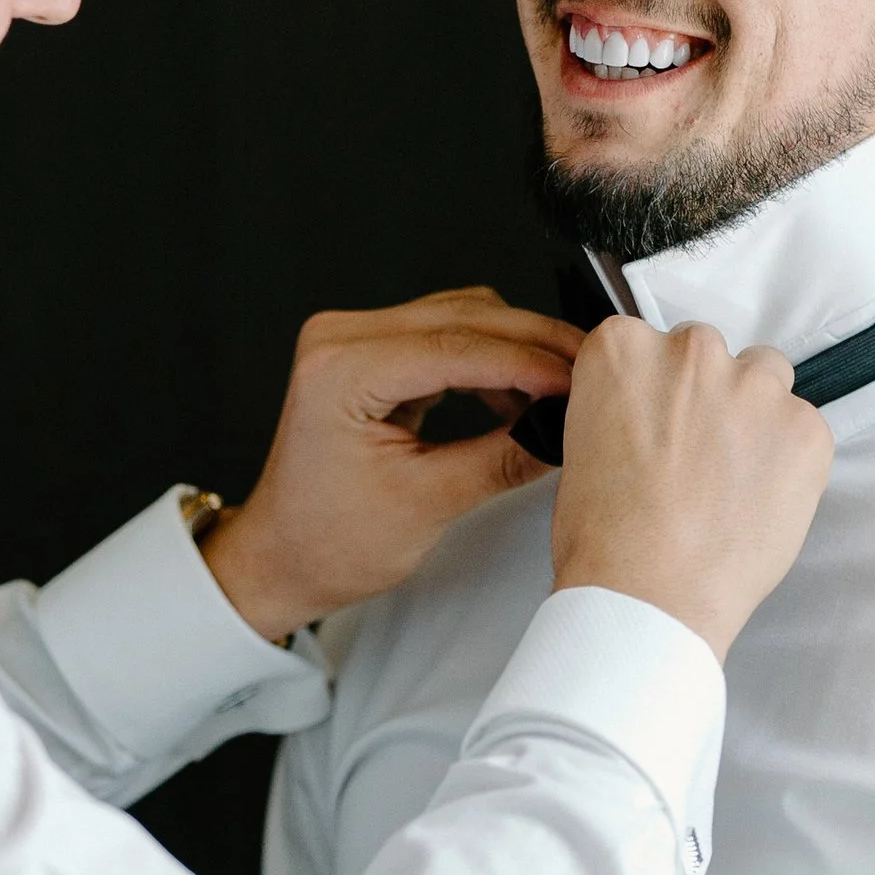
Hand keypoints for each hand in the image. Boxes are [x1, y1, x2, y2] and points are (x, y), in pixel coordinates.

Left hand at [200, 289, 582, 640]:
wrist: (283, 557)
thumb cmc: (328, 541)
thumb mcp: (428, 503)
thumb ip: (502, 459)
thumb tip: (563, 430)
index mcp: (341, 368)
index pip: (458, 346)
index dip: (531, 362)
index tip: (582, 381)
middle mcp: (341, 338)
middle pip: (465, 317)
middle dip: (534, 345)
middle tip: (590, 375)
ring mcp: (353, 340)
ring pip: (462, 318)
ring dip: (516, 348)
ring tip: (563, 388)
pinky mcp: (369, 354)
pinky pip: (444, 336)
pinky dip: (489, 359)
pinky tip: (521, 393)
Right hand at [549, 317, 831, 659]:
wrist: (652, 597)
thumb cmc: (606, 540)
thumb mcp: (582, 449)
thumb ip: (622, 407)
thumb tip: (650, 416)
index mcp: (623, 350)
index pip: (645, 342)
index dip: (653, 387)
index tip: (655, 419)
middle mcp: (691, 352)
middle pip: (707, 352)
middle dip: (705, 393)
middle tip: (694, 454)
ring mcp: (754, 387)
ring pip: (765, 377)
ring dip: (754, 413)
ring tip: (735, 476)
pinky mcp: (805, 428)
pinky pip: (805, 428)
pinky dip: (790, 458)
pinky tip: (761, 501)